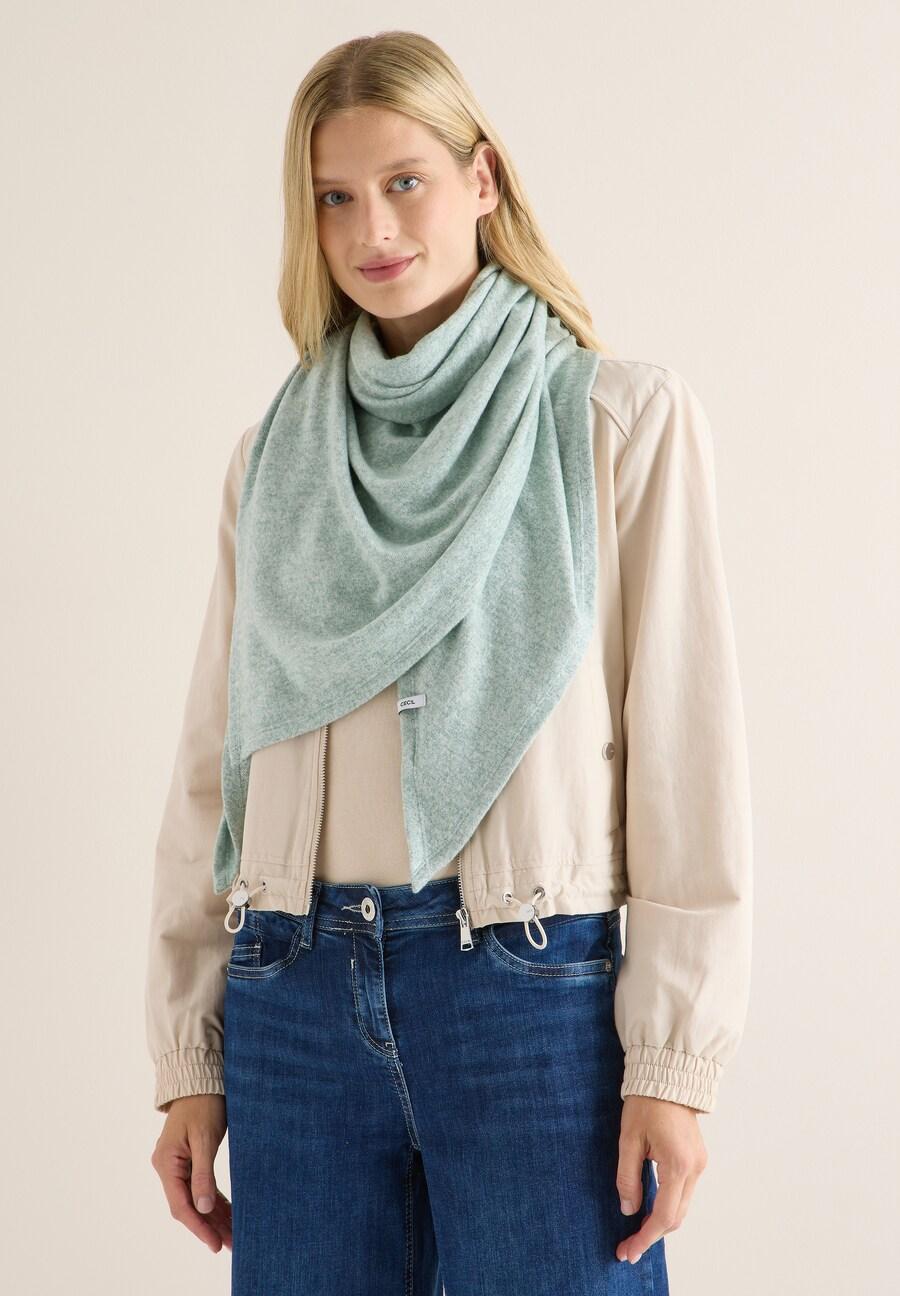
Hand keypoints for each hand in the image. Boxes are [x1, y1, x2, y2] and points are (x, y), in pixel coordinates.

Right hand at [150, 1094, 231, 1252]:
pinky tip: (228, 1214)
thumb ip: (203, 1173)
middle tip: (232, 1244)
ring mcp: (177, 1165)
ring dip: (213, 1217)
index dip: (199, 1227)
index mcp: (167, 1163)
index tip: (216, 1244)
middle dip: (210, 1226)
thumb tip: (204, 1208)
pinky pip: (200, 1187)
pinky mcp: (188, 1161)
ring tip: (234, 1236)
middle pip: (188, 1206)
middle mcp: (167, 1168)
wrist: (200, 1080)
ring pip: (195, 1199)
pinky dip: (214, 1201)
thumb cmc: (203, 1104)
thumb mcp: (205, 1138)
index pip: (181, 1205)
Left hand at [615, 1094, 707, 1263]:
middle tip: (628, 1248)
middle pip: (676, 1217)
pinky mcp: (697, 1159)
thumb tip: (629, 1210)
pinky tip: (650, 1210)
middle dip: (652, 1235)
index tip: (628, 1251)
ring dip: (660, 1222)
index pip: (664, 1215)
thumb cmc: (646, 1103)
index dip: (645, 1236)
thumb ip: (627, 1177)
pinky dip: (668, 1206)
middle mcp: (695, 1169)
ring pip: (682, 1207)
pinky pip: (684, 1193)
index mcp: (678, 1164)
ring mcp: (699, 1164)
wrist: (668, 1077)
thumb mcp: (628, 1139)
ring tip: (635, 1233)